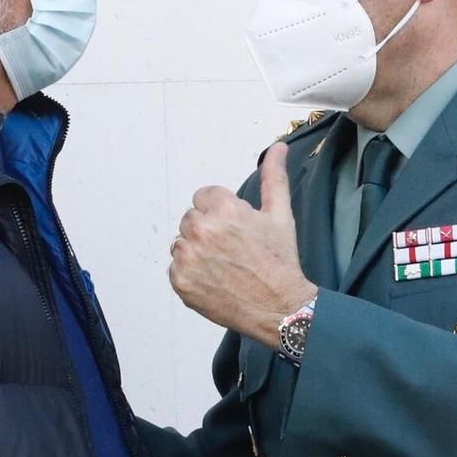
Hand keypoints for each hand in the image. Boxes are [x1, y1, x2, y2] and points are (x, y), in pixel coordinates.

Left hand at [170, 143, 317, 344]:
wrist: (279, 308)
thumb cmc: (281, 261)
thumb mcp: (281, 215)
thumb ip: (274, 177)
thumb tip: (278, 147)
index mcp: (223, 208)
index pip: (203, 197)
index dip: (220, 213)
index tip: (235, 230)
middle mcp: (201, 229)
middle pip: (190, 219)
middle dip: (207, 230)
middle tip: (232, 251)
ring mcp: (188, 257)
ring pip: (181, 244)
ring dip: (196, 252)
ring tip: (223, 267)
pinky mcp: (181, 281)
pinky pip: (176, 269)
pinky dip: (190, 275)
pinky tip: (214, 280)